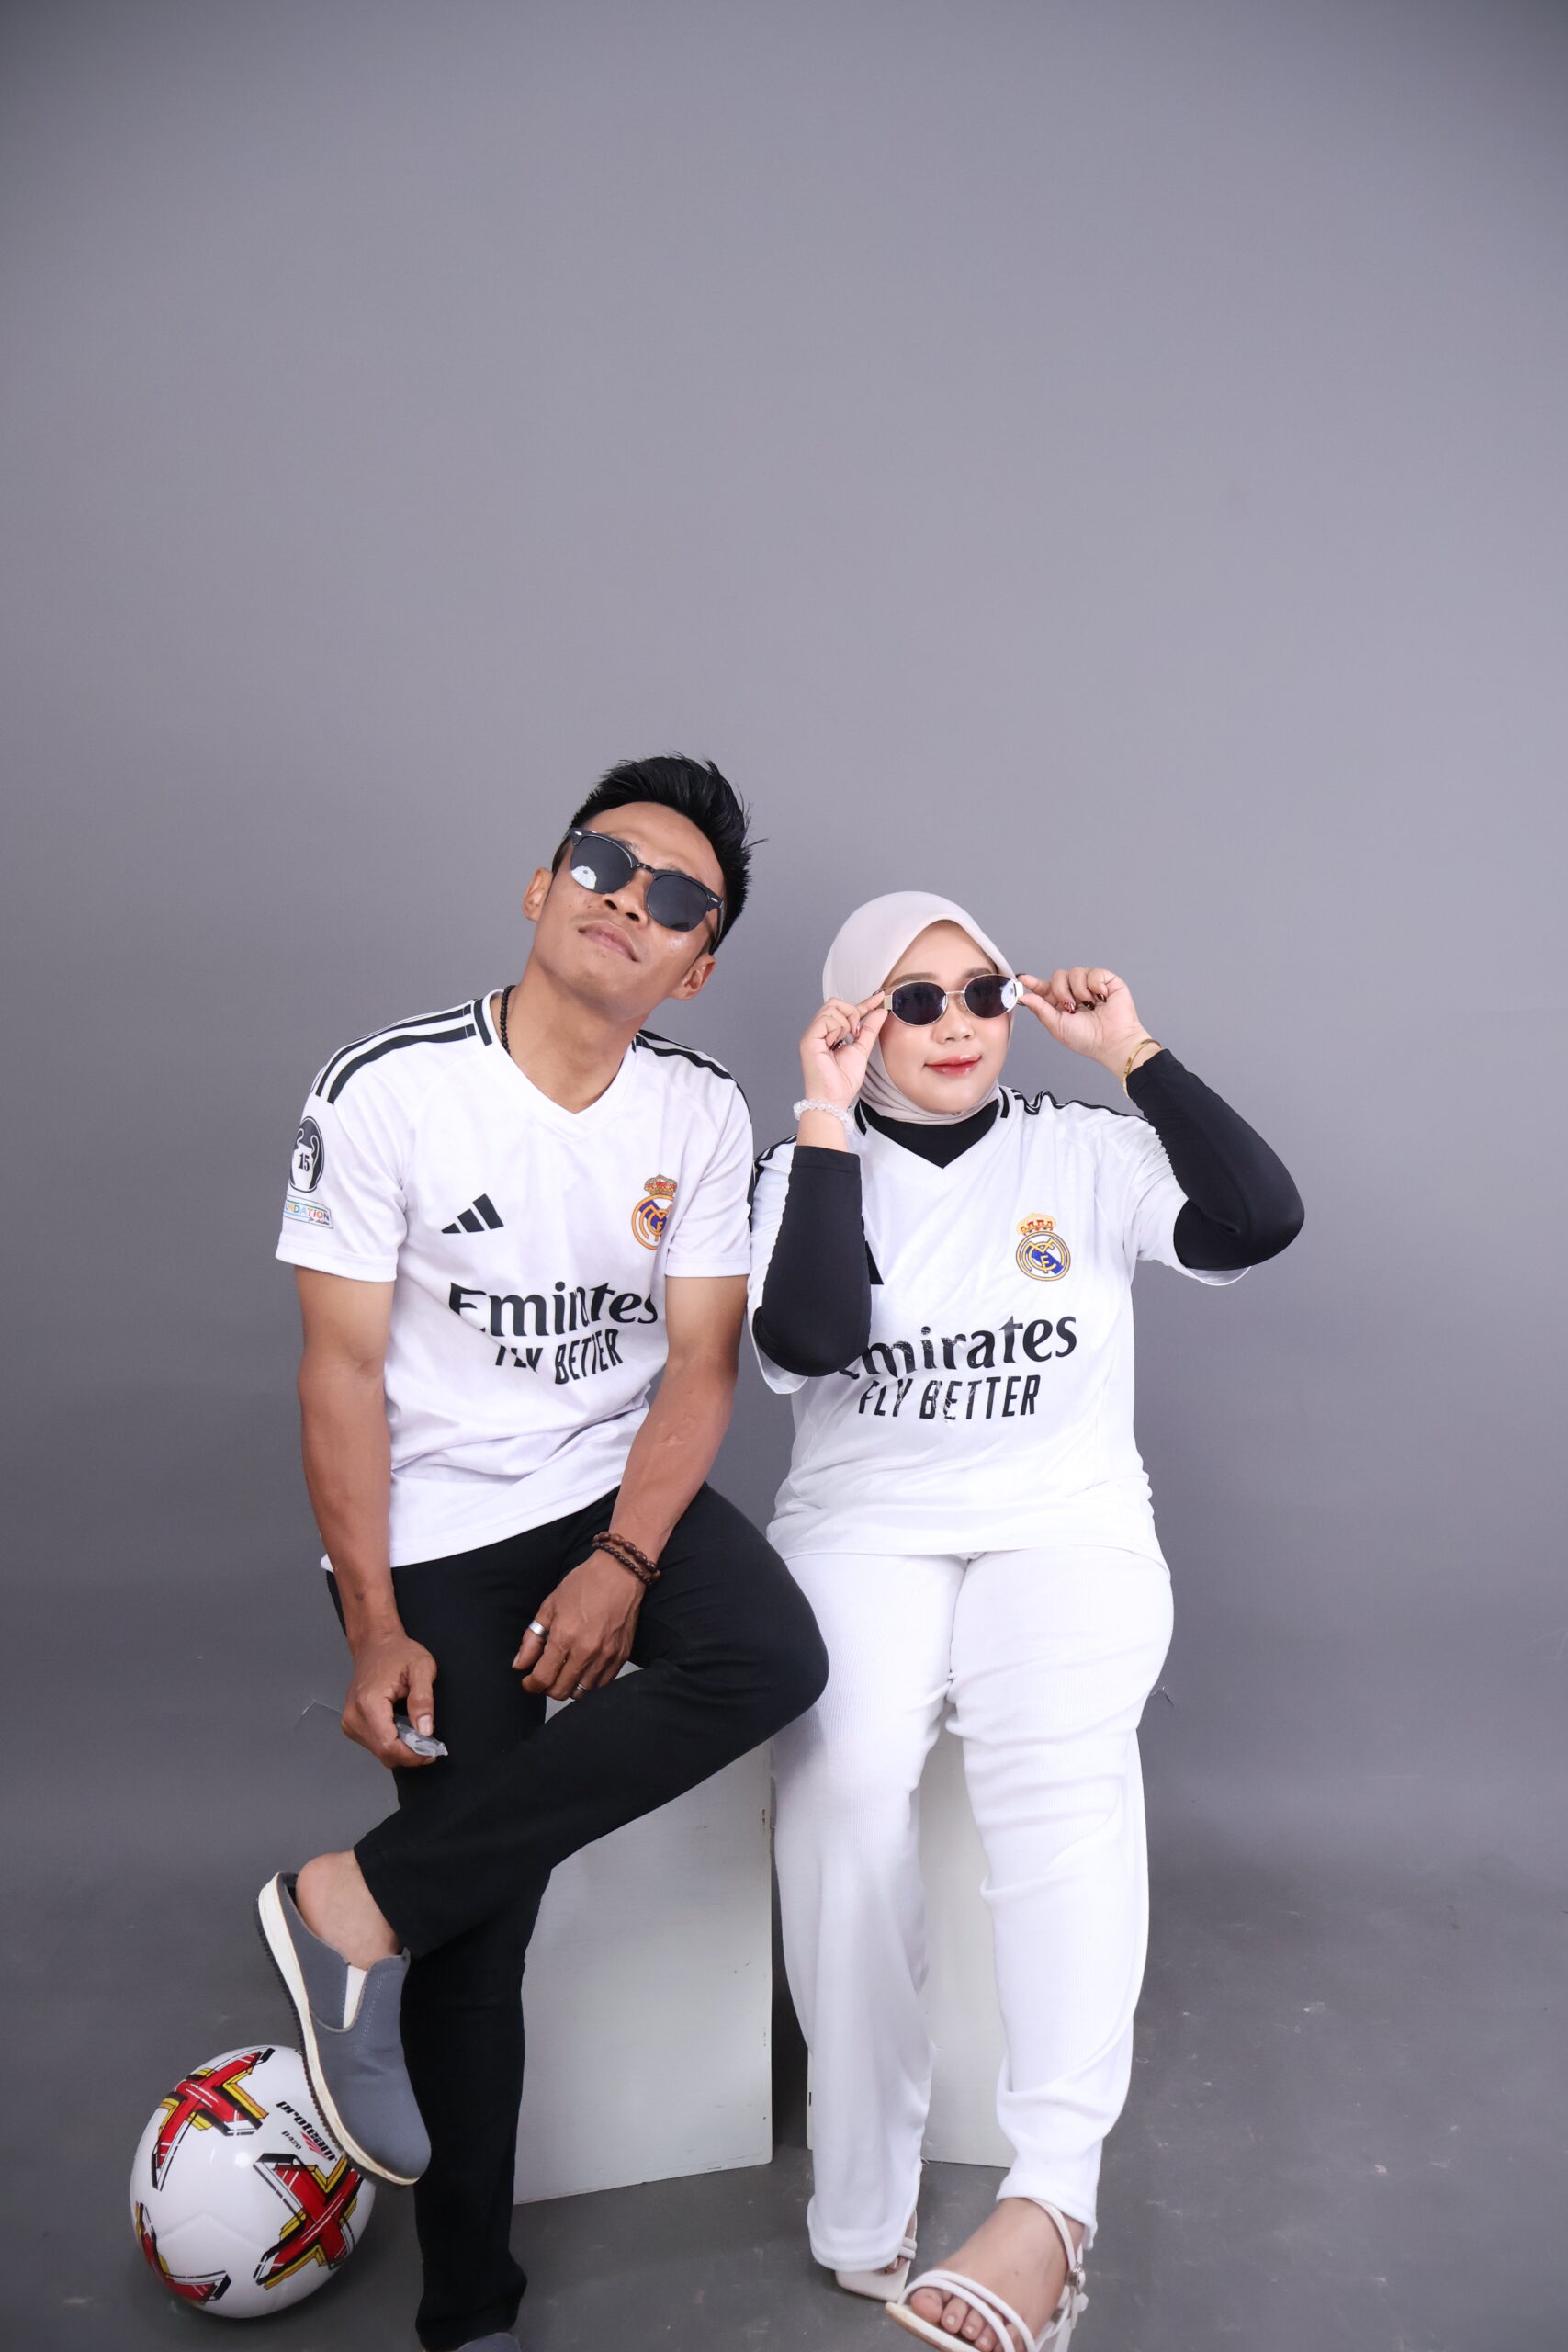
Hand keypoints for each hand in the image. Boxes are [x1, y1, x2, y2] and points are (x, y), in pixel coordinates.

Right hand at [341, 1629, 439, 1768]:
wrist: (375, 1644)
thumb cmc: (397, 1652)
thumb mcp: (422, 1668)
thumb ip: (423, 1700)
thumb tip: (425, 1730)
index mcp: (369, 1703)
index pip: (388, 1746)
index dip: (412, 1755)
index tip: (431, 1752)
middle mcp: (354, 1715)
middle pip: (384, 1753)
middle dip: (409, 1753)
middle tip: (429, 1742)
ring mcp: (350, 1721)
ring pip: (379, 1752)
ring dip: (401, 1748)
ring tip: (415, 1728)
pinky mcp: (351, 1724)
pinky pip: (374, 1744)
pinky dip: (391, 1741)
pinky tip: (401, 1726)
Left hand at [512, 1551, 643, 1698]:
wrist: (620, 1573)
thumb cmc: (585, 1584)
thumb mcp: (550, 1606)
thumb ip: (532, 1638)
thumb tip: (520, 1663)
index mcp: (565, 1637)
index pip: (542, 1678)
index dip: (531, 1685)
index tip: (528, 1682)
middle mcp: (586, 1651)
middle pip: (561, 1691)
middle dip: (547, 1688)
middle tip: (545, 1676)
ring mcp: (606, 1656)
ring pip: (582, 1692)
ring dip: (568, 1686)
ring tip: (564, 1672)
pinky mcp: (621, 1656)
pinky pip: (601, 1684)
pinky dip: (588, 1682)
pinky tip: (583, 1669)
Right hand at [799, 993, 887, 1108]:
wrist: (834, 1098)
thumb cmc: (842, 1080)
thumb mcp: (862, 1049)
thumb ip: (870, 1029)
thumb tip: (880, 1011)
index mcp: (828, 1033)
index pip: (845, 1010)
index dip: (863, 1003)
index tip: (880, 997)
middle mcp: (818, 1031)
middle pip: (834, 1003)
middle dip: (852, 1013)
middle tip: (856, 1033)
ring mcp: (812, 1034)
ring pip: (831, 1008)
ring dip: (845, 1023)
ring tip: (845, 1040)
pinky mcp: (808, 1039)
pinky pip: (825, 1020)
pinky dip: (836, 1029)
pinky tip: (836, 1043)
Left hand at [1016, 967, 1152, 1074]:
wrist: (1112, 1041)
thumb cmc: (1088, 1039)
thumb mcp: (1057, 1026)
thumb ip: (1040, 1008)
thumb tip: (1023, 996)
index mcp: (1062, 1004)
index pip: (1045, 988)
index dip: (1034, 983)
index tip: (1023, 979)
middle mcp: (1075, 993)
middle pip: (1058, 976)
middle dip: (1060, 990)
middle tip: (1069, 1006)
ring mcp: (1091, 986)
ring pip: (1075, 972)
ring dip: (1079, 990)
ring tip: (1089, 1005)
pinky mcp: (1107, 981)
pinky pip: (1094, 972)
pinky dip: (1095, 985)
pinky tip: (1101, 997)